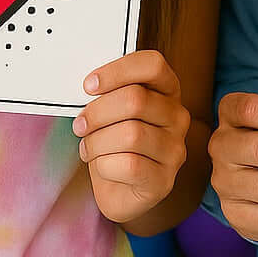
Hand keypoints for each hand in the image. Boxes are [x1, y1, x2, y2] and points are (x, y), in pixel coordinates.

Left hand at [73, 50, 189, 223]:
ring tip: (88, 147)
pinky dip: (104, 165)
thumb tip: (89, 86)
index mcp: (167, 89)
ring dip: (97, 142)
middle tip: (80, 124)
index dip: (118, 71)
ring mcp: (174, 149)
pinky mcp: (164, 179)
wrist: (121, 192)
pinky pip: (129, 165)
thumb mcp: (114, 111)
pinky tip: (101, 165)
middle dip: (98, 112)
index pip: (153, 65)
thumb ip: (110, 93)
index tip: (89, 85)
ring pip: (131, 134)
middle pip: (136, 99)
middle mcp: (177, 116)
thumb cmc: (114, 143)